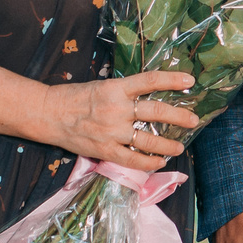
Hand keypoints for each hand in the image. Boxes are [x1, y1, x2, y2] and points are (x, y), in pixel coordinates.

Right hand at [40, 71, 198, 171]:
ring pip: (149, 140)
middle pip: (156, 112)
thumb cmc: (75, 98)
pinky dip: (149, 162)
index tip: (189, 80)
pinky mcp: (105, 150)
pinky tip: (160, 161)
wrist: (49, 114)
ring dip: (168, 145)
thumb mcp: (102, 86)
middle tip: (194, 120)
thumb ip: (124, 92)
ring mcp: (112, 131)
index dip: (172, 79)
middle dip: (179, 117)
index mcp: (116, 88)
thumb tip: (150, 95)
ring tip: (179, 147)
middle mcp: (117, 109)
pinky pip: (133, 159)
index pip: (150, 81)